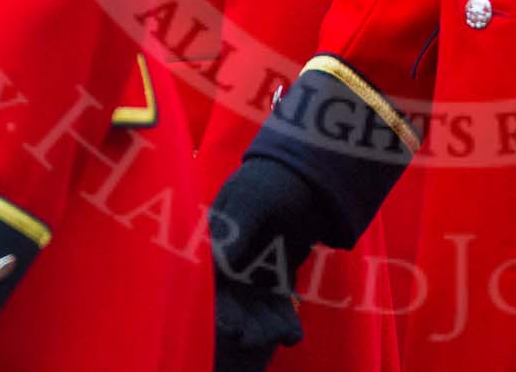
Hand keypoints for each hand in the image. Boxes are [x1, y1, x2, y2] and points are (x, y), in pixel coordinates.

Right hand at [210, 159, 326, 369]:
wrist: (308, 177)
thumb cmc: (272, 180)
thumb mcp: (252, 199)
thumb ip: (235, 231)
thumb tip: (216, 265)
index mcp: (213, 240)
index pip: (208, 278)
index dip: (214, 303)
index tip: (226, 325)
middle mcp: (228, 261)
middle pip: (230, 299)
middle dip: (240, 321)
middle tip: (251, 338)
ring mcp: (252, 270)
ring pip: (254, 305)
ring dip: (263, 324)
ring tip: (279, 336)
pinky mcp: (276, 277)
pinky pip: (278, 303)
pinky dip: (283, 319)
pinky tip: (293, 334)